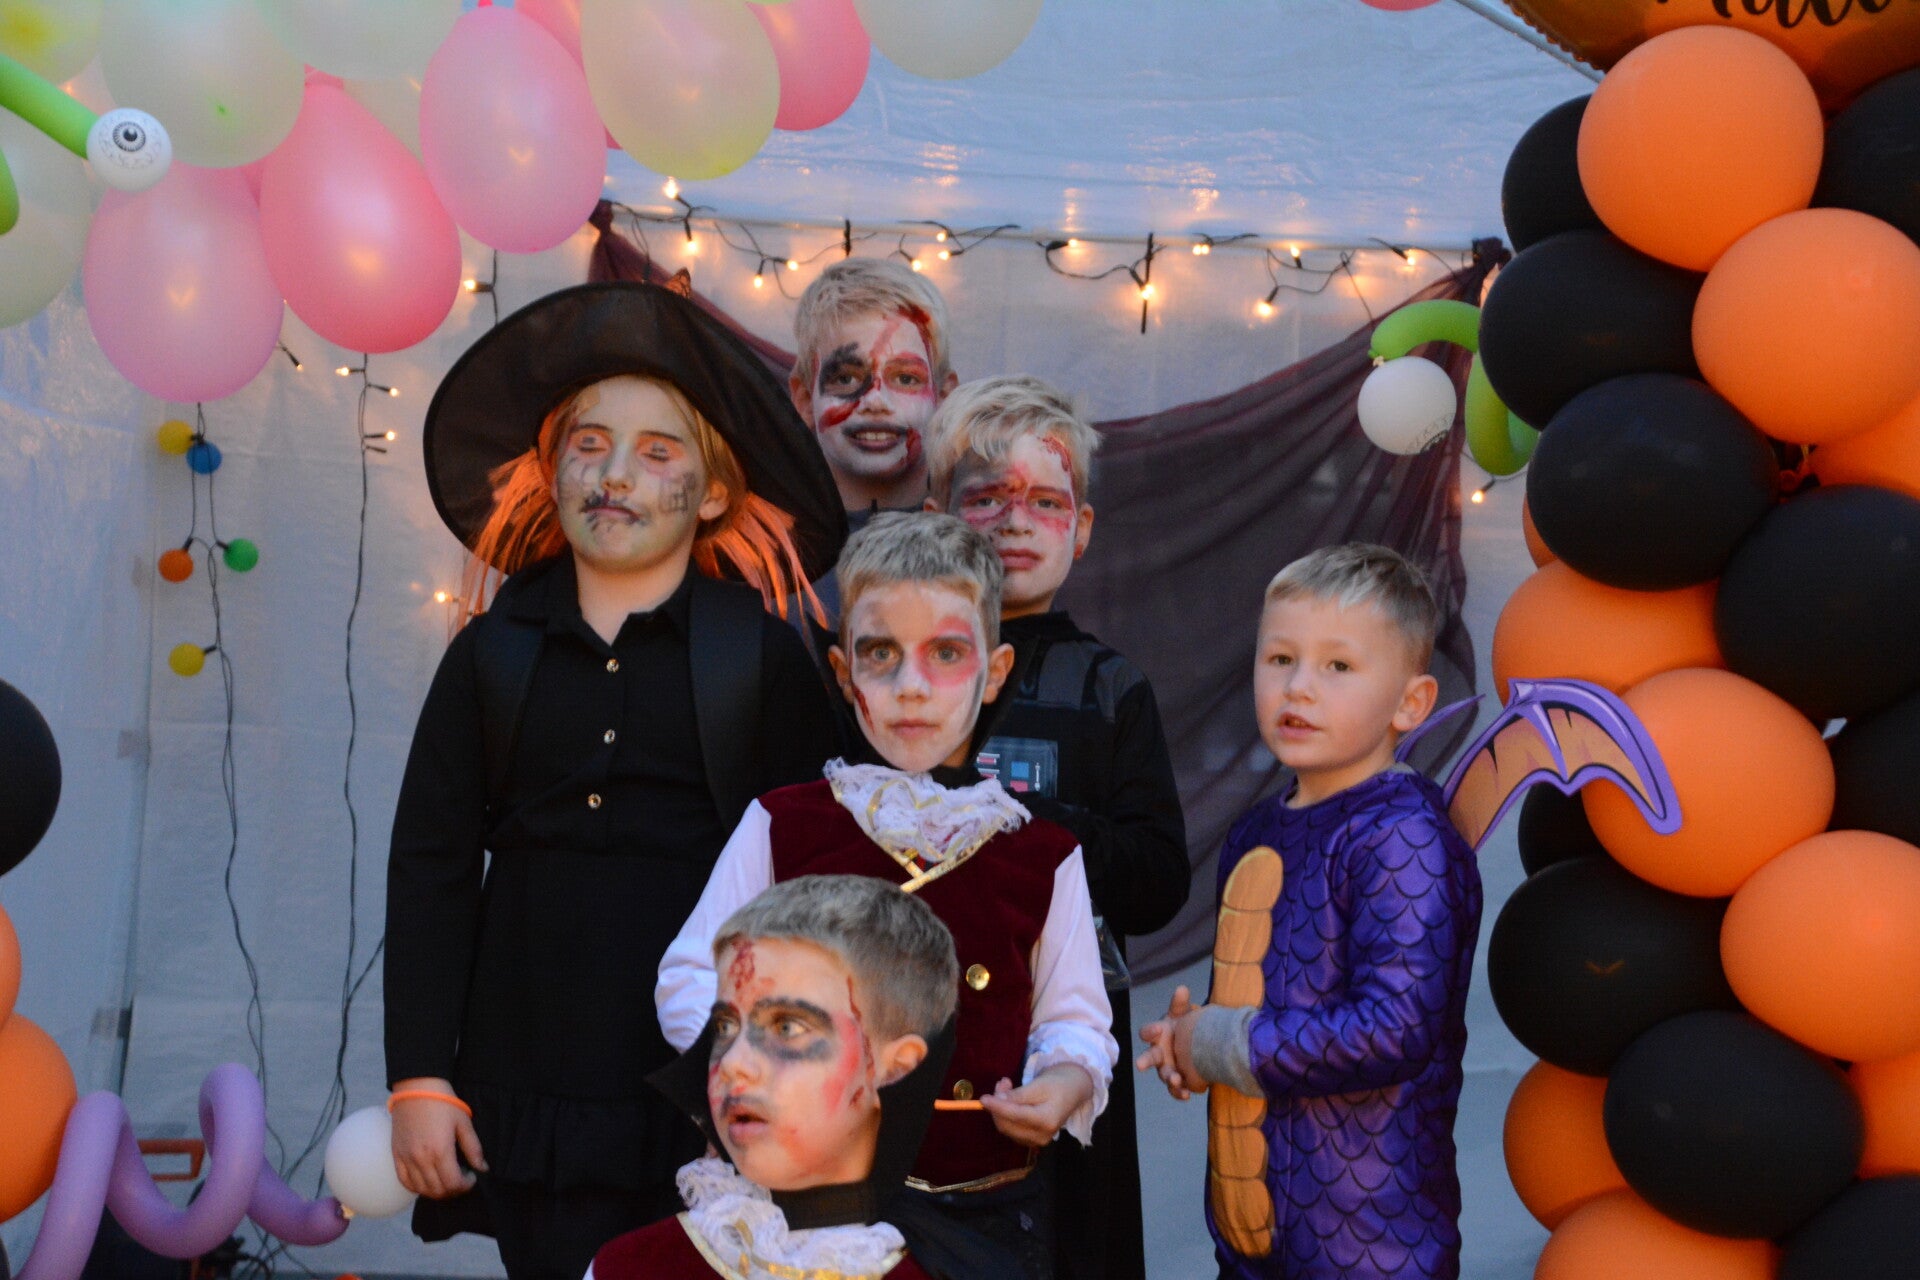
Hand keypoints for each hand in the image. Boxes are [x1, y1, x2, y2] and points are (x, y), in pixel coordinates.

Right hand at [389, 1077, 487, 1198]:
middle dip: (453, 1190)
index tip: (472, 1177)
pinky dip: (417, 1187)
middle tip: (461, 1180)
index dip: (466, 1186)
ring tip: (446, 1180)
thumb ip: (474, 1148)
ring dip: (436, 1191)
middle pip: (438, 1190)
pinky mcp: (397, 1155)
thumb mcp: (464, 1123)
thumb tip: (483, 1168)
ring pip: (421, 1190)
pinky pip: (405, 1182)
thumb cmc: (443, 1102)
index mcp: (440, 1151)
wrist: (416, 1088)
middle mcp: (421, 1159)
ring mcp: (406, 1158)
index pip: (453, 1183)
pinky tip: (428, 1181)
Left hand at [979, 1063, 1094, 1147]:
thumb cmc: (1058, 1084)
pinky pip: (1010, 1129)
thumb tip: (997, 1099)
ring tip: (1007, 1086)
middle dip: (998, 1104)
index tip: (982, 1098)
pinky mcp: (1031, 1140)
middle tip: (1002, 1082)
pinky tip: (1010, 1099)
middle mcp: (1041, 1136)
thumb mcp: (1039, 1085)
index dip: (997, 1107)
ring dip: (1000, 1108)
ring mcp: (1036, 1141)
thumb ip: (1018, 1095)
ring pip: (1006, 1128)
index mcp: (1046, 1121)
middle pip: (1007, 1125)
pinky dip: (1005, 1114)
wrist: (1072, 1091)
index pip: (1015, 1116)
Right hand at [1136, 986, 1204, 1099]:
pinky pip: (1175, 1090)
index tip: (1158, 1029)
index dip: (1150, 1031)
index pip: (1147, 1032)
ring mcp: (1167, 1068)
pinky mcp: (1178, 1081)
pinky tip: (1187, 1094)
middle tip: (1140, 1065)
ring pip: (1164, 1075)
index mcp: (1157, 1035)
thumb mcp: (1183, 1014)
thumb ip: (1180, 1004)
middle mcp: (1158, 1053)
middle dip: (1145, 1060)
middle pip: (1149, 1057)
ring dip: (1168, 1078)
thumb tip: (1182, 989)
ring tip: (1176, 1079)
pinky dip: (1180, 1093)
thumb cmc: (1184, 1027)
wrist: (1200, 1044)